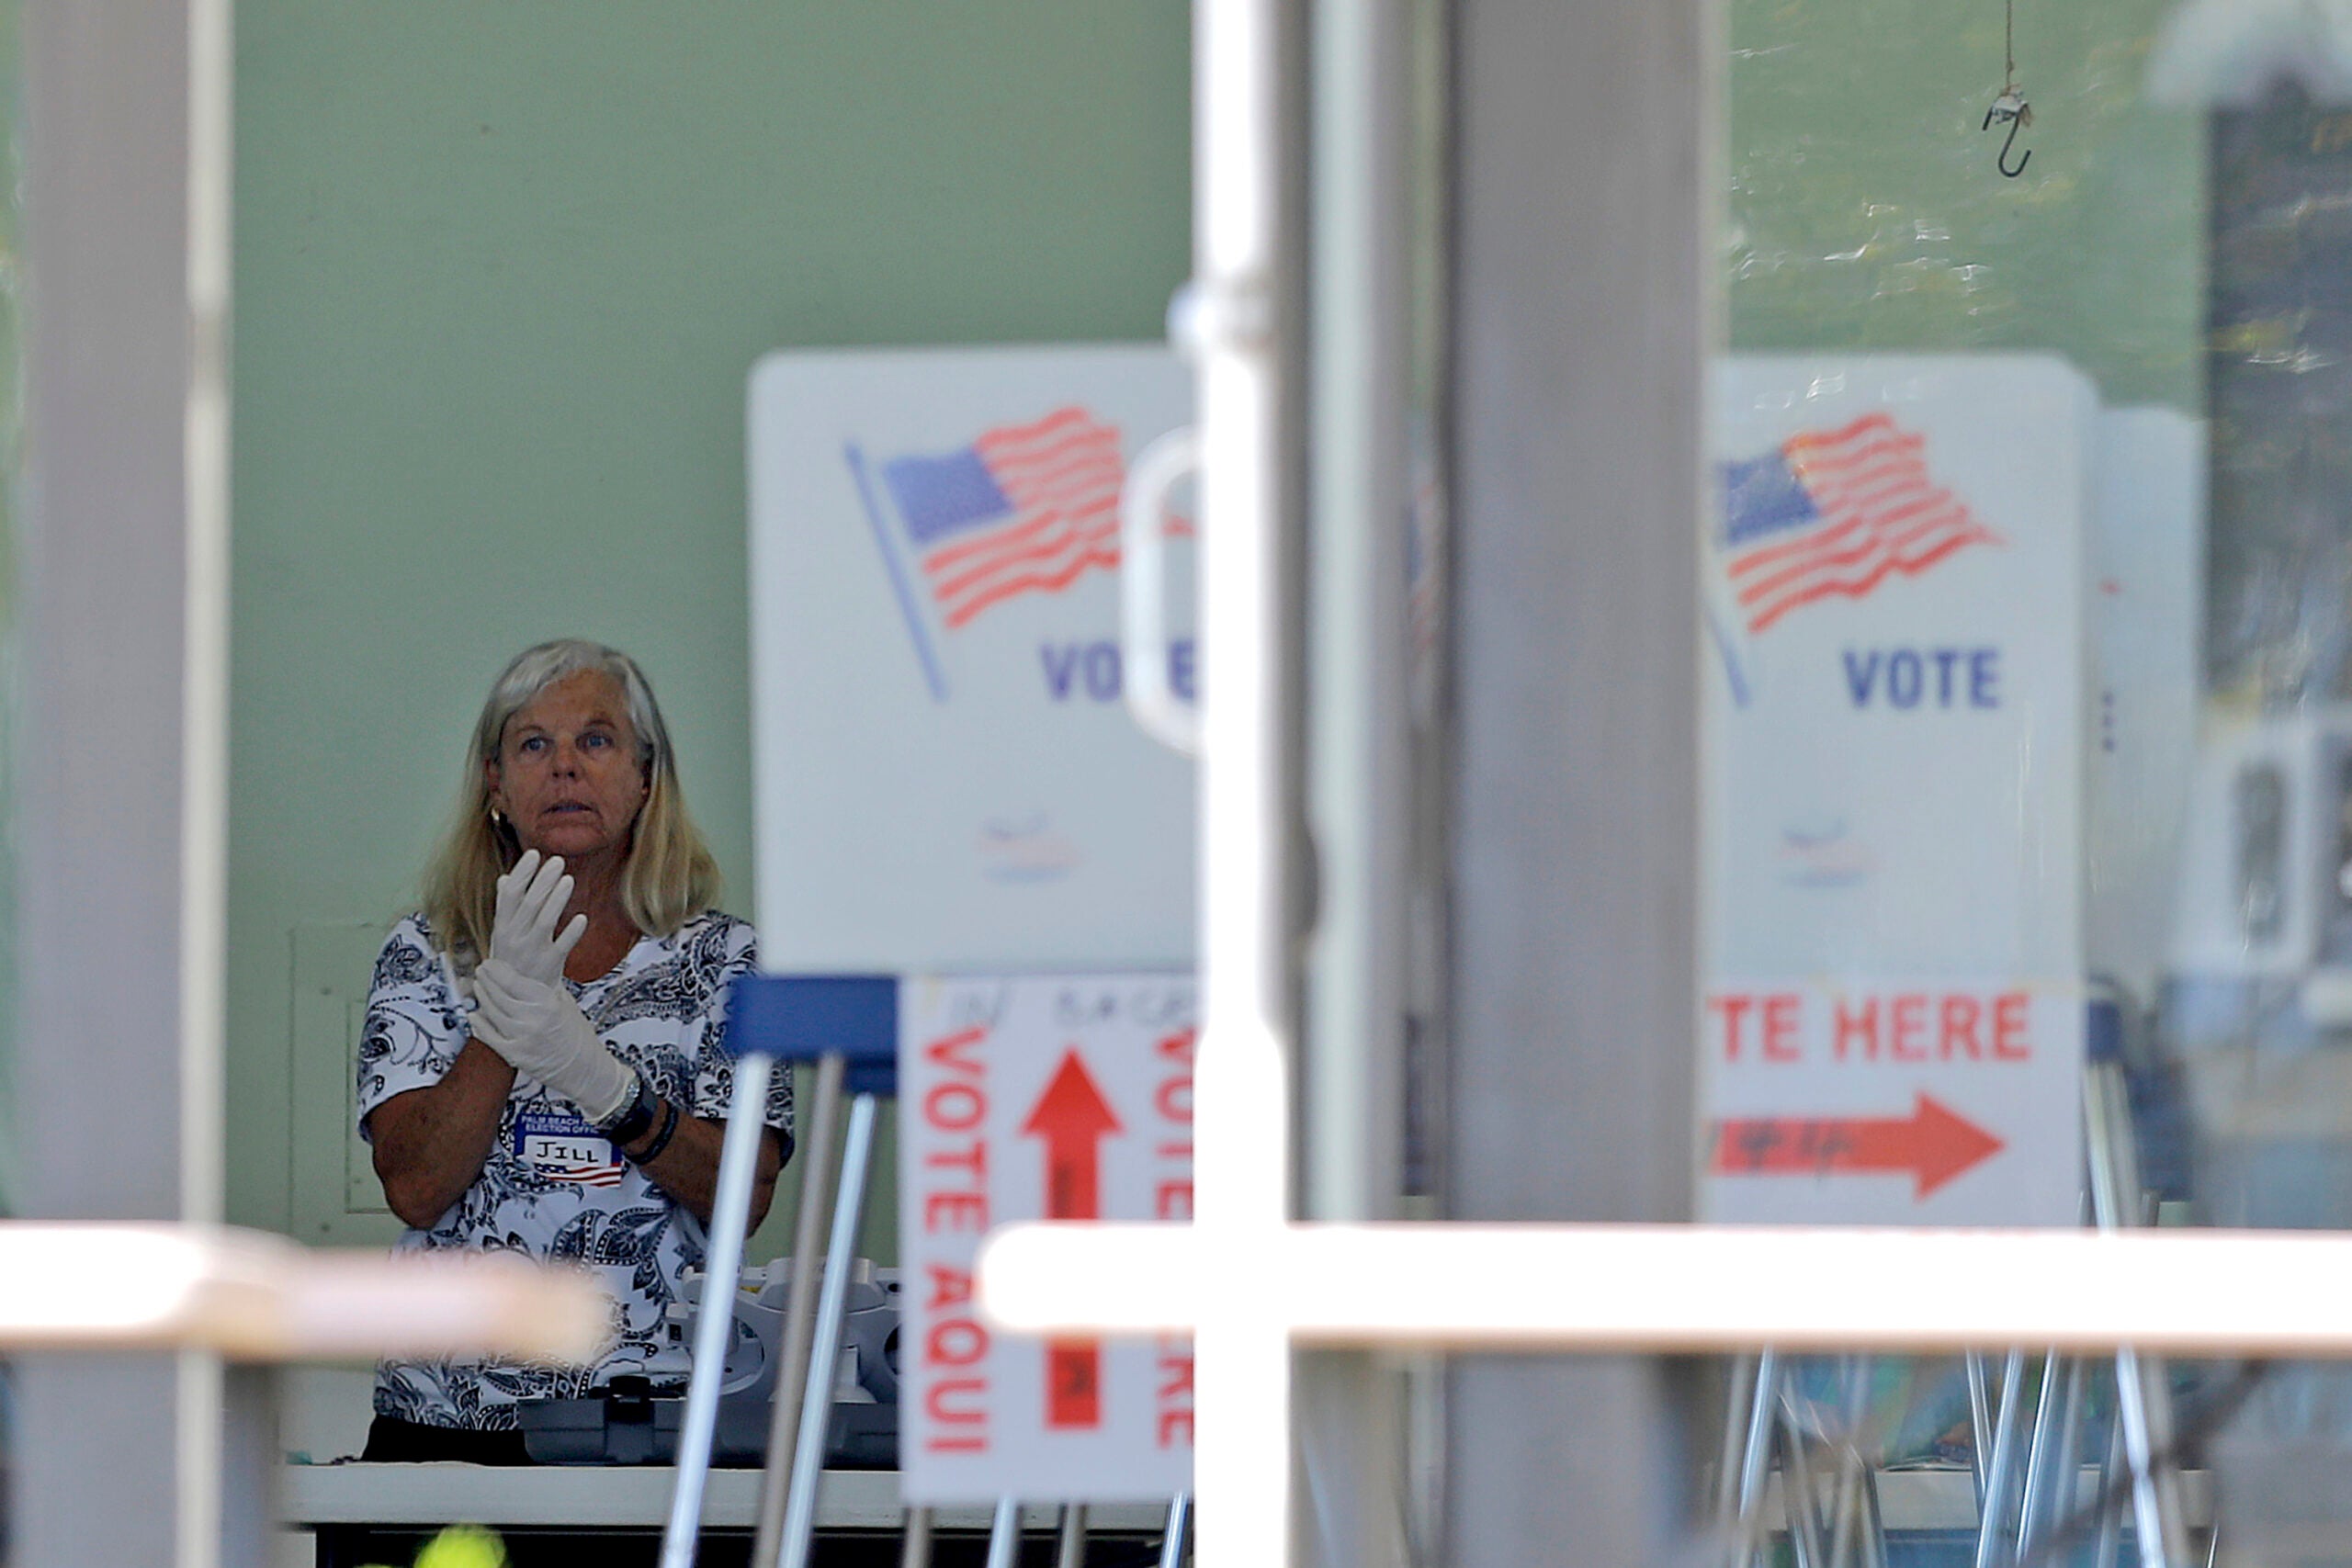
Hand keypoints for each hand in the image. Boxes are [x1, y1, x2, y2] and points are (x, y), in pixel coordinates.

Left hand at [471, 958, 634, 1124]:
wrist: (585, 1068)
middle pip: (499, 995)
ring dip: (482, 998)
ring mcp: (523, 1038)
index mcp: (549, 1003)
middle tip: (480, 972)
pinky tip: (474, 1016)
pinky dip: (479, 1025)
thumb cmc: (579, 1038)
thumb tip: (527, 975)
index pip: (514, 981)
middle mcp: (534, 1019)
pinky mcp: (515, 1055)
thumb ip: (546, 990)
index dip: (497, 971)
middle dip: (486, 980)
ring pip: (492, 1013)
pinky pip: (490, 1037)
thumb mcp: (567, 1004)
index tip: (490, 964)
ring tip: (477, 987)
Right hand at [490, 849, 587, 985]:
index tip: (533, 854)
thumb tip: (506, 878)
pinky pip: (562, 947)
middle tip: (558, 860)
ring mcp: (532, 952)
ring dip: (556, 900)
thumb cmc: (512, 960)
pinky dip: (571, 933)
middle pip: (529, 905)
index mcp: (503, 927)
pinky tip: (582, 918)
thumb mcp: (503, 933)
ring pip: (545, 922)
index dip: (522, 874)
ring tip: (568, 879)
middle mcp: (515, 938)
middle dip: (543, 881)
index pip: (510, 896)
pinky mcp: (550, 965)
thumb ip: (506, 906)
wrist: (518, 999)